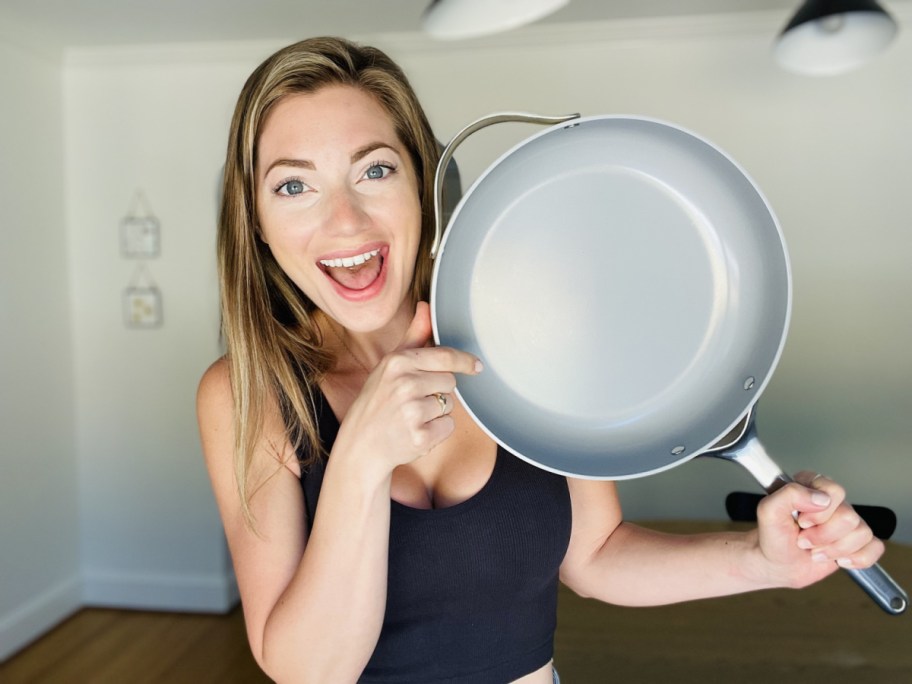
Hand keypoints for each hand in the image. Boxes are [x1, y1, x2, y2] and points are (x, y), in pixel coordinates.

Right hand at [333, 301, 481, 472]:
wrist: (361, 445)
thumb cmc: (377, 401)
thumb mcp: (389, 365)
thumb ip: (413, 337)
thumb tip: (425, 307)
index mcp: (398, 362)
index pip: (445, 356)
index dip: (465, 361)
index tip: (477, 366)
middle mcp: (405, 384)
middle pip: (450, 382)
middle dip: (438, 391)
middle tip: (414, 400)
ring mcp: (412, 411)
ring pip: (449, 405)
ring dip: (436, 413)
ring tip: (411, 417)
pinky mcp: (420, 436)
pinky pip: (448, 427)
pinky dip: (436, 432)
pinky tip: (415, 432)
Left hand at [754, 471, 884, 587]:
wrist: (776, 565)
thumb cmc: (772, 537)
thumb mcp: (768, 512)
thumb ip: (789, 494)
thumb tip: (821, 498)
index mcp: (812, 486)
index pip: (834, 491)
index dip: (819, 512)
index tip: (801, 522)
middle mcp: (833, 502)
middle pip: (849, 516)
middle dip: (823, 535)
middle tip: (804, 539)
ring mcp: (846, 522)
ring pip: (862, 533)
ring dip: (833, 549)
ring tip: (815, 551)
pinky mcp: (857, 542)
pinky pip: (875, 547)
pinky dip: (856, 559)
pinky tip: (838, 560)